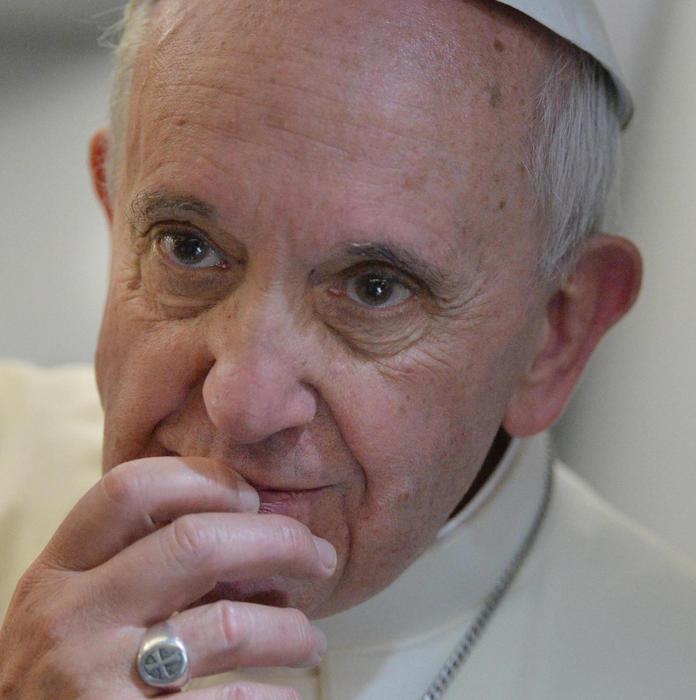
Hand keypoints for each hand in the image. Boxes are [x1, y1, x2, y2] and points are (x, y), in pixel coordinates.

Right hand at [0, 457, 335, 698]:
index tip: (252, 497)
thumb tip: (246, 520)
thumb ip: (134, 559)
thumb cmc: (62, 675)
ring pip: (228, 626)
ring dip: (290, 630)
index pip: (132, 488)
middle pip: (196, 543)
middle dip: (278, 541)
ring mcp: (94, 680)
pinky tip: (287, 697)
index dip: (206, 479)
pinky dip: (273, 699)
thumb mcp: (76, 604)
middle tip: (319, 557)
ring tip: (311, 642)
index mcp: (58, 571)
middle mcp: (71, 617)